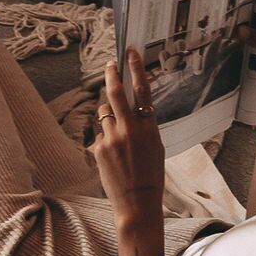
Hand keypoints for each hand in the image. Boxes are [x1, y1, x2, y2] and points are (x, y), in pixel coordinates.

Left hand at [91, 49, 165, 237]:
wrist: (137, 203)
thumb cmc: (150, 175)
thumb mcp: (155, 146)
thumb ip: (144, 126)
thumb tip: (132, 109)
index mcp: (149, 128)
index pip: (142, 92)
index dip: (136, 69)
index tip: (131, 53)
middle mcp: (131, 130)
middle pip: (116, 93)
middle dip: (112, 75)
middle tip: (110, 64)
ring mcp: (113, 138)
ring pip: (105, 113)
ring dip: (108, 115)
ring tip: (117, 134)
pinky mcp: (99, 148)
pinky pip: (100, 133)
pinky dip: (105, 137)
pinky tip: (113, 155)